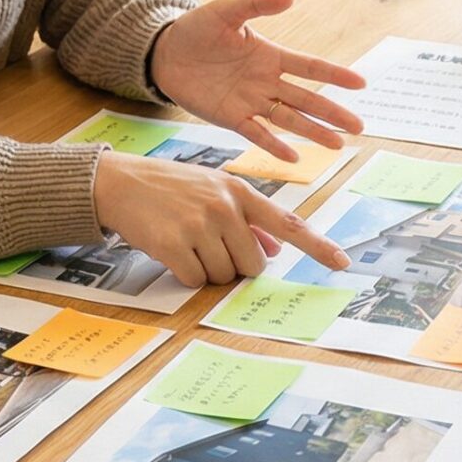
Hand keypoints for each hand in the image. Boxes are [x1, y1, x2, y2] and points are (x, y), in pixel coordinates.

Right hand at [93, 152, 348, 286]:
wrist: (119, 182)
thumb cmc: (171, 188)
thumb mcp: (214, 190)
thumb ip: (247, 219)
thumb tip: (275, 249)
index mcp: (241, 192)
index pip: (288, 222)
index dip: (317, 245)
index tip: (342, 262)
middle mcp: (225, 206)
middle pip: (253, 264)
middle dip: (234, 265)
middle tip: (208, 245)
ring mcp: (200, 224)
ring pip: (224, 275)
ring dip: (207, 269)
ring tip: (185, 241)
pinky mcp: (174, 243)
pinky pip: (195, 280)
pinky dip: (185, 274)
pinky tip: (171, 250)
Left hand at [151, 0, 366, 161]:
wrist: (166, 52)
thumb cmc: (198, 28)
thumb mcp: (227, 10)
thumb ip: (256, 4)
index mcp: (271, 55)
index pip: (310, 67)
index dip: (335, 75)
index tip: (360, 83)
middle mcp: (267, 82)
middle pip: (306, 99)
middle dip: (333, 113)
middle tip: (359, 127)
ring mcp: (251, 101)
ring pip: (289, 120)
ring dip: (313, 132)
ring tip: (337, 145)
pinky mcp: (231, 117)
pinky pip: (256, 134)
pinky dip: (274, 146)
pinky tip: (294, 158)